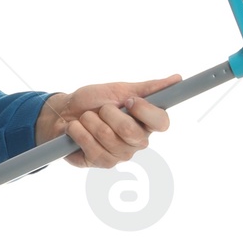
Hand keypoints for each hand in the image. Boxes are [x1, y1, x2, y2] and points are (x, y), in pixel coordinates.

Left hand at [34, 78, 177, 167]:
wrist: (65, 112)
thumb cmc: (94, 101)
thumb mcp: (120, 89)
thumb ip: (149, 88)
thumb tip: (177, 79)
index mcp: (146, 122)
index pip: (162, 123)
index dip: (145, 111)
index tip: (128, 100)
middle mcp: (137, 141)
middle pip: (131, 132)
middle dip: (109, 114)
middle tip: (101, 109)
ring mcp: (120, 155)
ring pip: (108, 138)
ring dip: (90, 121)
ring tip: (86, 117)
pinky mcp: (102, 163)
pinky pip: (93, 148)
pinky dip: (79, 132)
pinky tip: (75, 128)